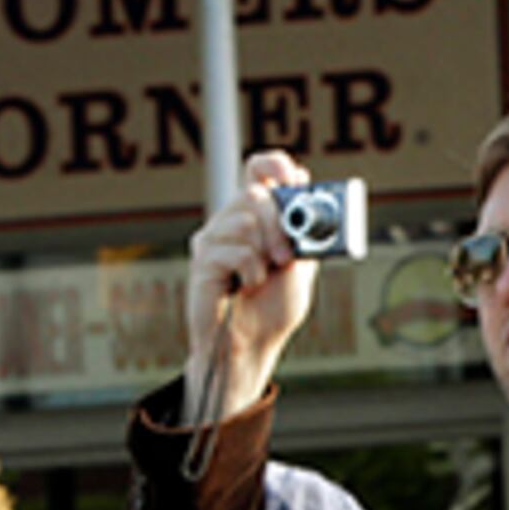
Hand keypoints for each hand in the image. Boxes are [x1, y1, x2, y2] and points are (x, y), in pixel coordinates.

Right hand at [182, 149, 321, 418]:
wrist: (252, 345)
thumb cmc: (274, 307)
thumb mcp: (302, 266)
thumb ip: (304, 232)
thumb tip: (306, 189)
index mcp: (257, 218)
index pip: (257, 171)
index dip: (273, 164)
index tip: (292, 176)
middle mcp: (231, 222)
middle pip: (254, 194)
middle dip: (281, 223)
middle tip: (289, 255)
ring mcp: (213, 239)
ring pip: (245, 220)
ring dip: (268, 251)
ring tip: (267, 275)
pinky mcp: (202, 260)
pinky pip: (234, 250)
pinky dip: (251, 271)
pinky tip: (247, 286)